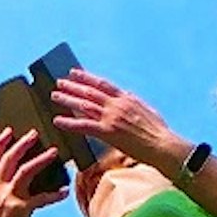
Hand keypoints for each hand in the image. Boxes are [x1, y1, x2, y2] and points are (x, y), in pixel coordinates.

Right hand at [0, 120, 55, 216]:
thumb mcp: (1, 204)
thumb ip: (7, 188)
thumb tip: (24, 170)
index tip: (8, 131)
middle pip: (7, 160)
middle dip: (21, 144)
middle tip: (34, 133)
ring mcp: (6, 200)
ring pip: (23, 172)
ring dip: (39, 160)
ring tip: (53, 152)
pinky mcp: (20, 210)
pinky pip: (41, 198)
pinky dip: (54, 194)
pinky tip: (64, 191)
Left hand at [50, 70, 184, 178]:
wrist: (162, 144)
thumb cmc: (158, 132)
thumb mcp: (147, 110)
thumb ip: (133, 102)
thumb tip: (127, 95)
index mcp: (126, 98)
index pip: (103, 84)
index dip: (87, 78)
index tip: (76, 72)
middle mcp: (116, 105)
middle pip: (90, 92)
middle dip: (73, 86)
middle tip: (59, 82)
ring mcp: (111, 118)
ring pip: (84, 105)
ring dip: (68, 99)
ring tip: (55, 96)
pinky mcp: (107, 132)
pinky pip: (83, 126)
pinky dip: (69, 123)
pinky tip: (57, 121)